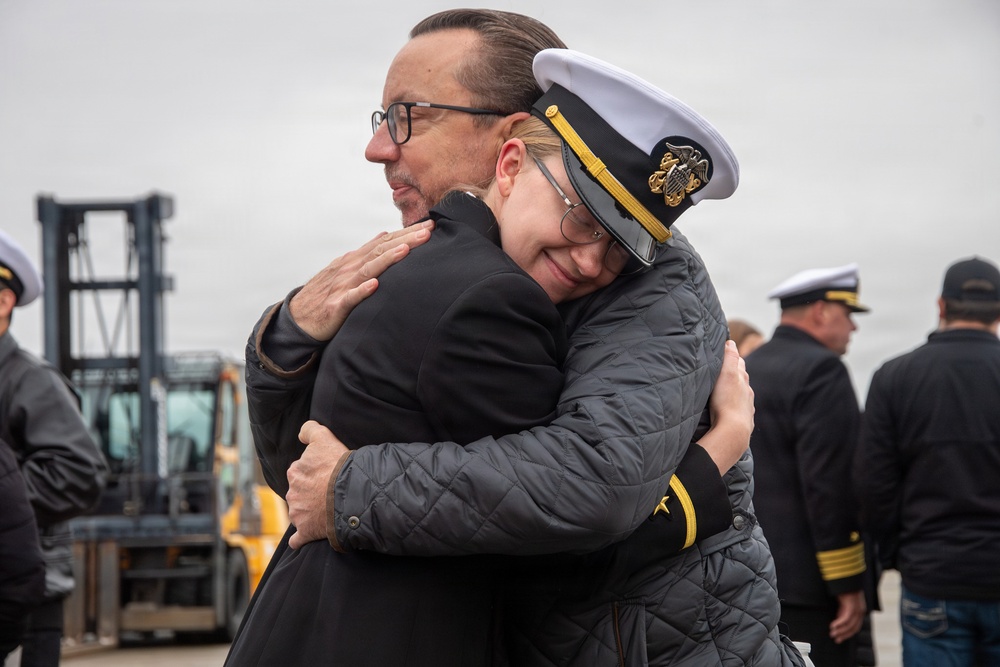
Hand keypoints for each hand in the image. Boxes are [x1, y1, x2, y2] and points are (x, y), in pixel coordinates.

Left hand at [286, 420, 350, 549]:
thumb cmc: (339, 466)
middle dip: (311, 492)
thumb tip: (301, 433)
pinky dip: (300, 539)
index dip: (315, 472)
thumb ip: (310, 430)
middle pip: (300, 492)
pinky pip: (298, 539)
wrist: (350, 494)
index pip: (301, 471)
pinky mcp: (305, 531)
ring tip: (328, 510)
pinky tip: (303, 539)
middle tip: (329, 491)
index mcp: (295, 472)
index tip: (327, 473)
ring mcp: (298, 514)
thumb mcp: (325, 438)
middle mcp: (292, 492)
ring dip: (310, 512)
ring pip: (300, 512)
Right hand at [289, 221, 433, 339]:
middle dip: (406, 240)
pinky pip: (350, 298)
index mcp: (355, 259)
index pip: (385, 242)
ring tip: (406, 250)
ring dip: (387, 259)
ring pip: (368, 270)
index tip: (430, 226)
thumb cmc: (327, 293)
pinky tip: (374, 285)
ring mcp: (342, 286)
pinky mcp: (336, 306)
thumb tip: (385, 234)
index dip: (407, 233)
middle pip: (381, 250)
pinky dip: (362, 290)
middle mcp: (350, 268)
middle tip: (429, 231)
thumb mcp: (347, 268)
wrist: (299, 318)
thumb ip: (367, 252)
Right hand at [699, 340, 753, 472]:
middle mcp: (747, 392)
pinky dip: (734, 405)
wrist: (733, 431)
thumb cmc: (727, 401)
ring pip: (741, 394)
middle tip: (724, 367)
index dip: (732, 356)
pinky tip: (730, 408)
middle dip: (734, 372)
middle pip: (741, 378)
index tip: (726, 350)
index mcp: (742, 379)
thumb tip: (731, 342)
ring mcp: (746, 407)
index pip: (739, 362)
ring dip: (735, 390)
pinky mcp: (743, 420)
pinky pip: (739, 409)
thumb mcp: (726, 374)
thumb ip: (729, 357)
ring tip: (725, 388)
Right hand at [830, 590, 865, 642]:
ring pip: (849, 625)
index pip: (856, 627)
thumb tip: (839, 619)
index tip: (840, 638)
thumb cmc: (844, 589)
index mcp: (860, 611)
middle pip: (854, 628)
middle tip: (836, 640)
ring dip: (840, 631)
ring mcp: (856, 609)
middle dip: (844, 635)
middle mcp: (860, 611)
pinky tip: (832, 626)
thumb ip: (843, 611)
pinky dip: (838, 624)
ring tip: (832, 634)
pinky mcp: (851, 606)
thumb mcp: (844, 603)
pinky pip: (845, 619)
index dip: (848, 634)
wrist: (846, 578)